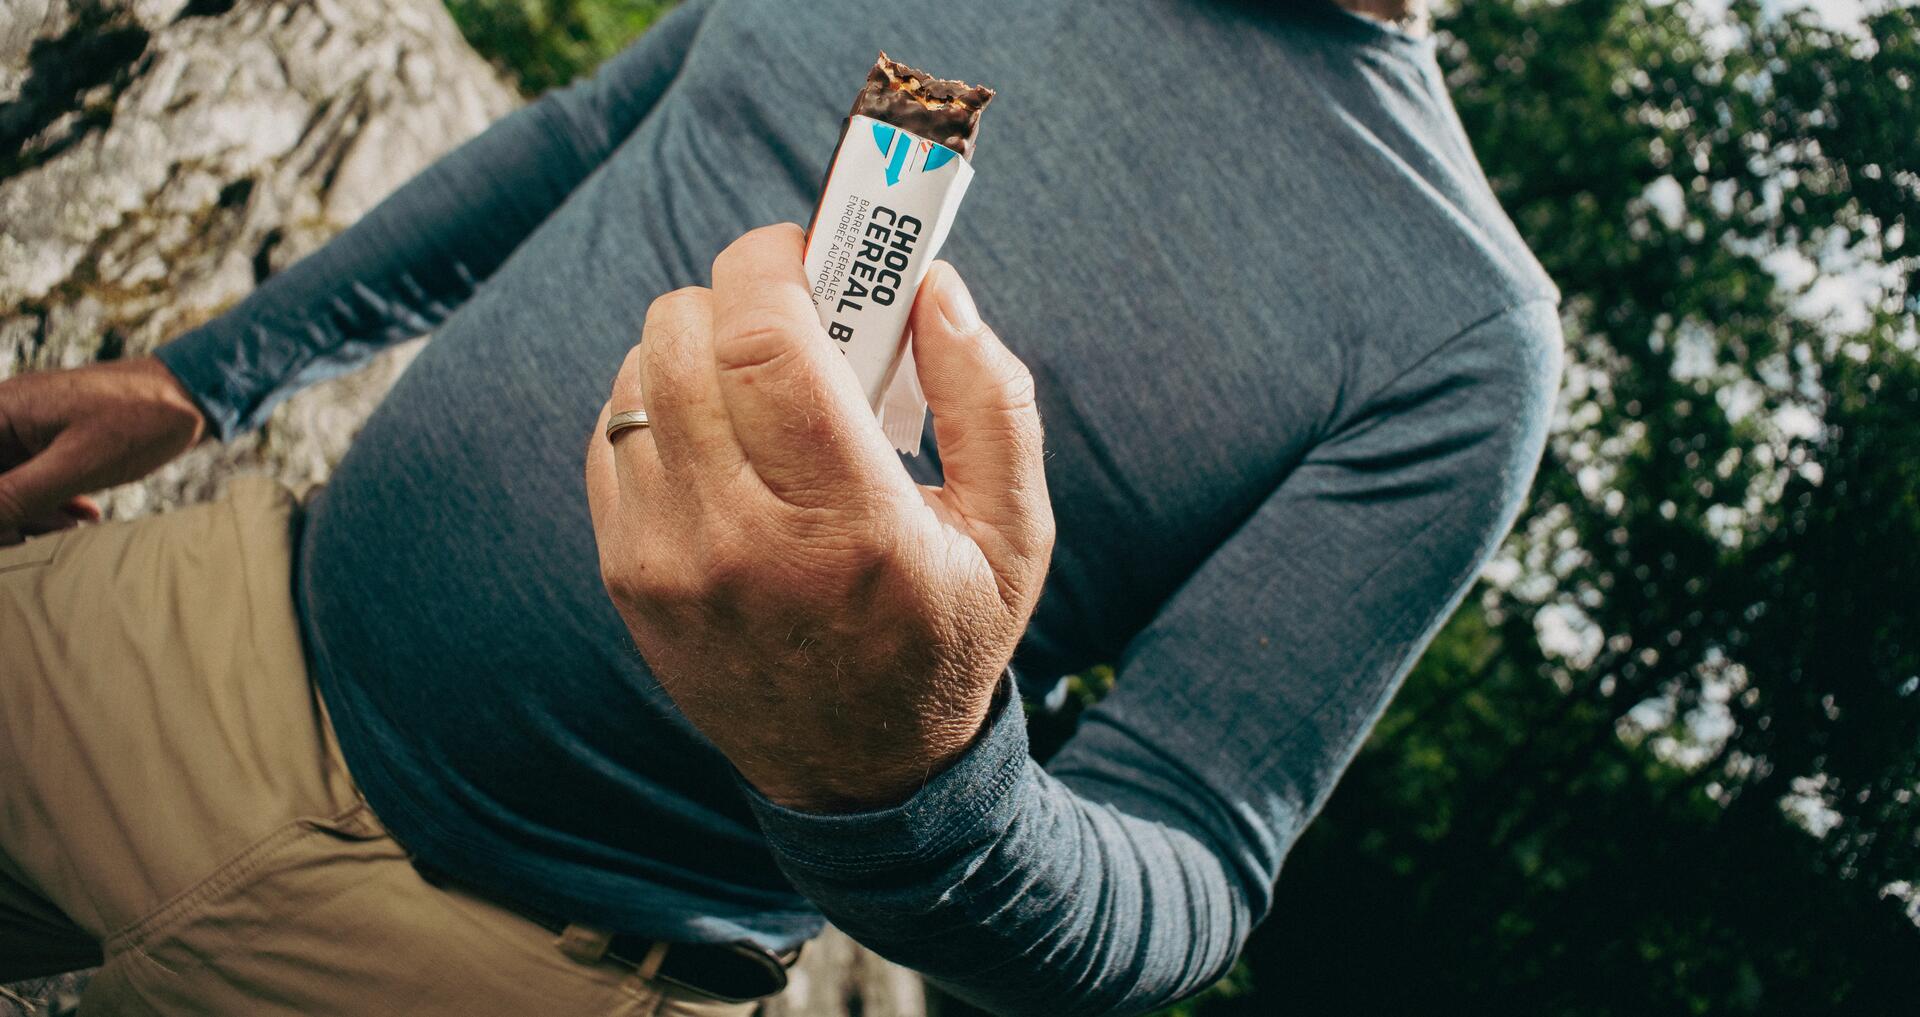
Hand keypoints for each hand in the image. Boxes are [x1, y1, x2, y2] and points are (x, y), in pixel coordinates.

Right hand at [0, 357, 206, 543]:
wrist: (191, 396)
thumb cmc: (140, 419)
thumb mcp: (78, 465)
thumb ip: (18, 496)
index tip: (11, 531)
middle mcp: (2, 418)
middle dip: (8, 515)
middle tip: (46, 531)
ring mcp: (24, 431)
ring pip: (4, 488)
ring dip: (31, 514)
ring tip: (73, 524)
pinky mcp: (48, 445)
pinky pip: (29, 482)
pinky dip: (50, 503)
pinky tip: (84, 513)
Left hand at [585, 225, 1052, 812]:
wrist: (859, 773)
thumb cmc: (946, 634)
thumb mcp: (1014, 532)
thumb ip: (989, 399)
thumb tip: (932, 287)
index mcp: (848, 525)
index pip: (763, 340)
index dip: (774, 261)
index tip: (808, 251)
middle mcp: (739, 542)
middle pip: (684, 337)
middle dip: (736, 294)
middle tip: (794, 315)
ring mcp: (666, 562)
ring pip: (639, 375)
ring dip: (697, 348)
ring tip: (760, 388)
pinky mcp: (625, 575)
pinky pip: (613, 431)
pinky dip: (661, 404)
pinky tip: (721, 439)